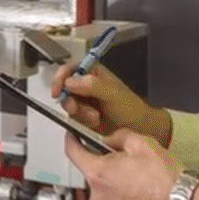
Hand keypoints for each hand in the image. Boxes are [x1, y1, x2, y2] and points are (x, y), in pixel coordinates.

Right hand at [51, 63, 170, 144]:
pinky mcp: (82, 118)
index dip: (60, 78)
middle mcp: (85, 86)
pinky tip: (93, 123)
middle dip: (70, 101)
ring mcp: (83, 102)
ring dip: (79, 113)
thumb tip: (70, 81)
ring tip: (94, 118)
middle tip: (77, 108)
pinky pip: (71, 119)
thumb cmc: (132, 109)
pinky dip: (80, 123)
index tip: (59, 90)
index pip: (69, 69)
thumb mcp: (113, 94)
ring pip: (67, 105)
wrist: (139, 130)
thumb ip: (92, 85)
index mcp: (93, 74)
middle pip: (64, 89)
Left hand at [64, 128, 185, 199]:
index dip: (72, 142)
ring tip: (138, 185)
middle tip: (128, 165)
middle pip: (93, 176)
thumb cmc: (164, 176)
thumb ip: (118, 137)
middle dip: (106, 169)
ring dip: (115, 188)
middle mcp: (97, 197)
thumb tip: (108, 140)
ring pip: (104, 195)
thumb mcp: (142, 143)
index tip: (72, 137)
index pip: (73, 154)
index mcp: (98, 174)